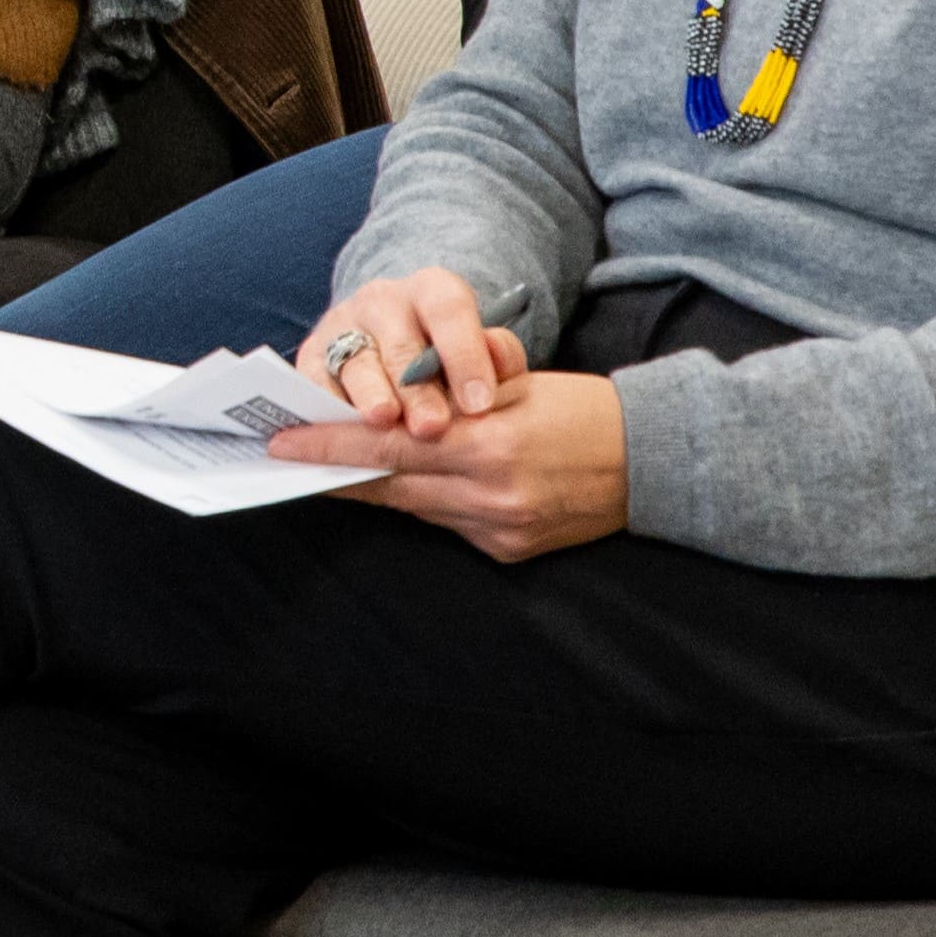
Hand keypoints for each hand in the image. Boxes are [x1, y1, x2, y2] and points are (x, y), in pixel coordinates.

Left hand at [276, 362, 630, 561]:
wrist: (653, 462)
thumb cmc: (580, 409)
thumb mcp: (514, 385)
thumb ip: (448, 394)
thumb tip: (382, 401)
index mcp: (490, 444)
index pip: (388, 446)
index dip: (330, 446)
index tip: (281, 442)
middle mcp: (491, 495)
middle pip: (390, 484)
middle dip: (338, 470)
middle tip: (289, 455)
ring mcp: (500, 530)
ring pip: (414, 506)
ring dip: (379, 485)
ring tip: (338, 466)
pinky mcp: (508, 551)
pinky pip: (447, 523)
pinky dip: (427, 501)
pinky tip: (413, 483)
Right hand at [288, 269, 524, 440]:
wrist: (401, 345)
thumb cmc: (452, 357)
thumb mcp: (485, 350)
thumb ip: (500, 358)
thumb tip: (501, 358)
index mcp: (432, 290)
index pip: (449, 310)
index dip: (464, 356)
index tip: (480, 405)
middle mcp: (383, 301)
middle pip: (400, 344)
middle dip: (416, 389)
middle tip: (432, 428)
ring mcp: (343, 325)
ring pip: (355, 361)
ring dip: (371, 394)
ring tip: (384, 421)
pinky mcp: (312, 355)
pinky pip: (316, 380)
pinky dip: (328, 406)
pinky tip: (344, 433)